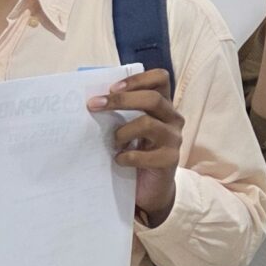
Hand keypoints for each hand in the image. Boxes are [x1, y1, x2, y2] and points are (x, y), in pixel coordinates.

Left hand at [90, 68, 183, 222]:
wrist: (151, 187)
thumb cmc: (135, 151)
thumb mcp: (129, 126)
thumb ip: (120, 112)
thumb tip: (92, 101)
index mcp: (162, 105)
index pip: (160, 79)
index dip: (138, 79)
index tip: (112, 87)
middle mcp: (172, 118)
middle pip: (153, 98)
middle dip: (121, 100)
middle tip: (94, 105)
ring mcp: (173, 139)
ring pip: (148, 123)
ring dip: (122, 131)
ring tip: (113, 142)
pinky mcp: (170, 160)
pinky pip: (145, 155)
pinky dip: (126, 157)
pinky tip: (119, 160)